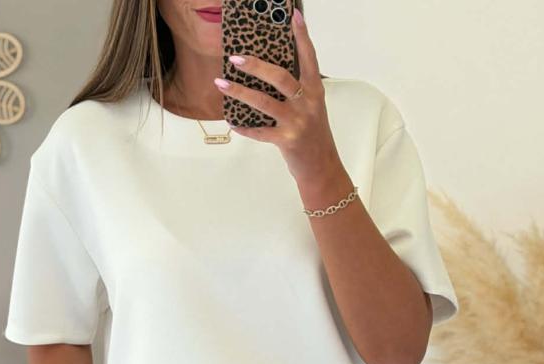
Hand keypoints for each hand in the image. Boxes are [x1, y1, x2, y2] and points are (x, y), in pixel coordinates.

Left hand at [214, 5, 341, 186]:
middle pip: (280, 77)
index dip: (302, 37)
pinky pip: (260, 132)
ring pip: (264, 102)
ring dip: (240, 92)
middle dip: (255, 66)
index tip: (293, 16)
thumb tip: (269, 73)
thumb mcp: (312, 108)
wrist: (322, 168)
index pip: (309, 58)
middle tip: (235, 58)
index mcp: (315, 91)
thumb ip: (298, 90)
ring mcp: (297, 122)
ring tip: (221, 83)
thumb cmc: (314, 135)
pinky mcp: (287, 141)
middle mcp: (307, 103)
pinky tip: (232, 123)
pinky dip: (244, 128)